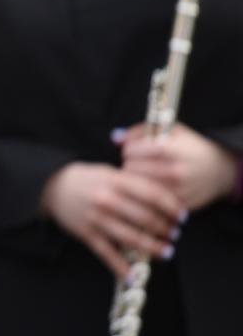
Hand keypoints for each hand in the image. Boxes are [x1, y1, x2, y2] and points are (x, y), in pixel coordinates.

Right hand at [40, 161, 184, 277]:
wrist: (49, 185)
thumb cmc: (85, 179)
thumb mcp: (108, 172)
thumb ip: (133, 182)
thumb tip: (164, 198)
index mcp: (115, 181)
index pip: (152, 195)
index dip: (171, 207)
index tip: (183, 217)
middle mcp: (107, 200)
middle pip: (145, 218)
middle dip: (165, 229)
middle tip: (175, 235)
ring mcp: (96, 218)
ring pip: (131, 238)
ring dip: (153, 248)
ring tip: (167, 253)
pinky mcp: (86, 233)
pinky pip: (106, 254)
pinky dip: (119, 268)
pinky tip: (132, 277)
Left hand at [117, 122, 238, 210]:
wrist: (219, 170)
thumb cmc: (190, 147)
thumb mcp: (169, 130)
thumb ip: (139, 131)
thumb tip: (115, 138)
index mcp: (170, 149)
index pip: (132, 151)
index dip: (128, 150)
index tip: (132, 150)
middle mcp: (174, 170)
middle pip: (131, 170)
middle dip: (129, 165)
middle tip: (135, 164)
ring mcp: (178, 190)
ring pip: (138, 188)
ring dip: (135, 181)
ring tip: (142, 175)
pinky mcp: (180, 205)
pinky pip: (151, 202)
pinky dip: (146, 196)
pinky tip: (149, 189)